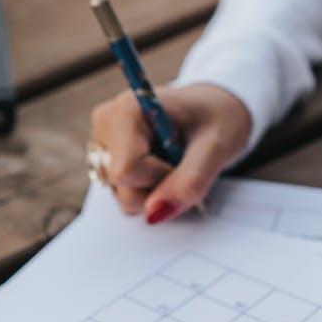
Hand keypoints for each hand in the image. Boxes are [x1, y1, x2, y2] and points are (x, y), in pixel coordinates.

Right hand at [89, 83, 251, 221]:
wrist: (215, 108)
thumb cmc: (218, 118)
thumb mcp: (217, 147)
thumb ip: (190, 181)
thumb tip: (153, 214)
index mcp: (127, 111)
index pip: (127, 172)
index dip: (161, 177)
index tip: (182, 160)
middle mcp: (106, 124)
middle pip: (123, 188)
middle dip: (159, 188)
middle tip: (182, 161)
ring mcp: (103, 142)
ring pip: (123, 196)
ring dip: (156, 191)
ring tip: (174, 162)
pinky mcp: (107, 157)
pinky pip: (125, 194)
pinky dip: (149, 189)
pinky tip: (162, 166)